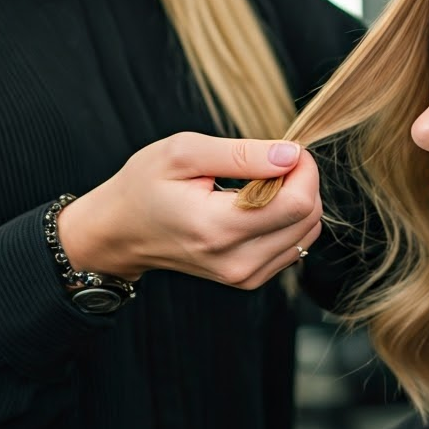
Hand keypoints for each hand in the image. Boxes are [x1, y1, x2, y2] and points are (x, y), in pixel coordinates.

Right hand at [55, 132, 321, 288]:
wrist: (120, 231)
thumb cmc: (145, 185)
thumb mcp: (183, 153)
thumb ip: (241, 154)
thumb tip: (290, 155)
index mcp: (217, 228)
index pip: (296, 203)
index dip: (302, 169)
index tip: (285, 150)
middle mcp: (236, 261)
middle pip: (308, 219)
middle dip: (302, 182)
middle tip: (269, 163)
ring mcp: (244, 276)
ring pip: (307, 233)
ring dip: (297, 201)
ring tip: (259, 184)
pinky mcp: (250, 278)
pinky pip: (294, 245)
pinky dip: (288, 220)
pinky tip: (258, 206)